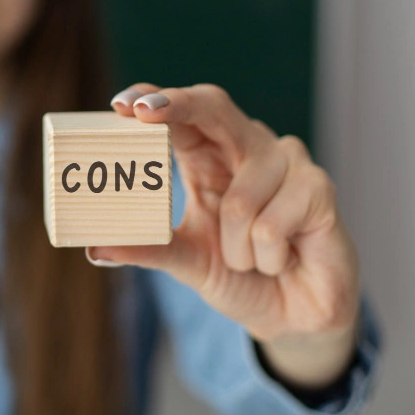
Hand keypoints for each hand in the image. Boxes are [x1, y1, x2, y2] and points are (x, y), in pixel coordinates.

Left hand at [89, 83, 359, 385]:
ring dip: (235, 246)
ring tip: (249, 259)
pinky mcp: (320, 189)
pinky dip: (265, 257)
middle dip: (177, 106)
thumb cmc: (240, 275)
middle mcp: (247, 147)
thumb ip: (146, 249)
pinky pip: (271, 226)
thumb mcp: (186, 261)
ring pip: (239, 198)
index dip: (154, 99)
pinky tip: (282, 260)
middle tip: (142, 112)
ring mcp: (287, 162)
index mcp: (209, 156)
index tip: (120, 104)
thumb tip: (95, 248)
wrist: (294, 315)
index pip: (181, 114)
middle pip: (214, 107)